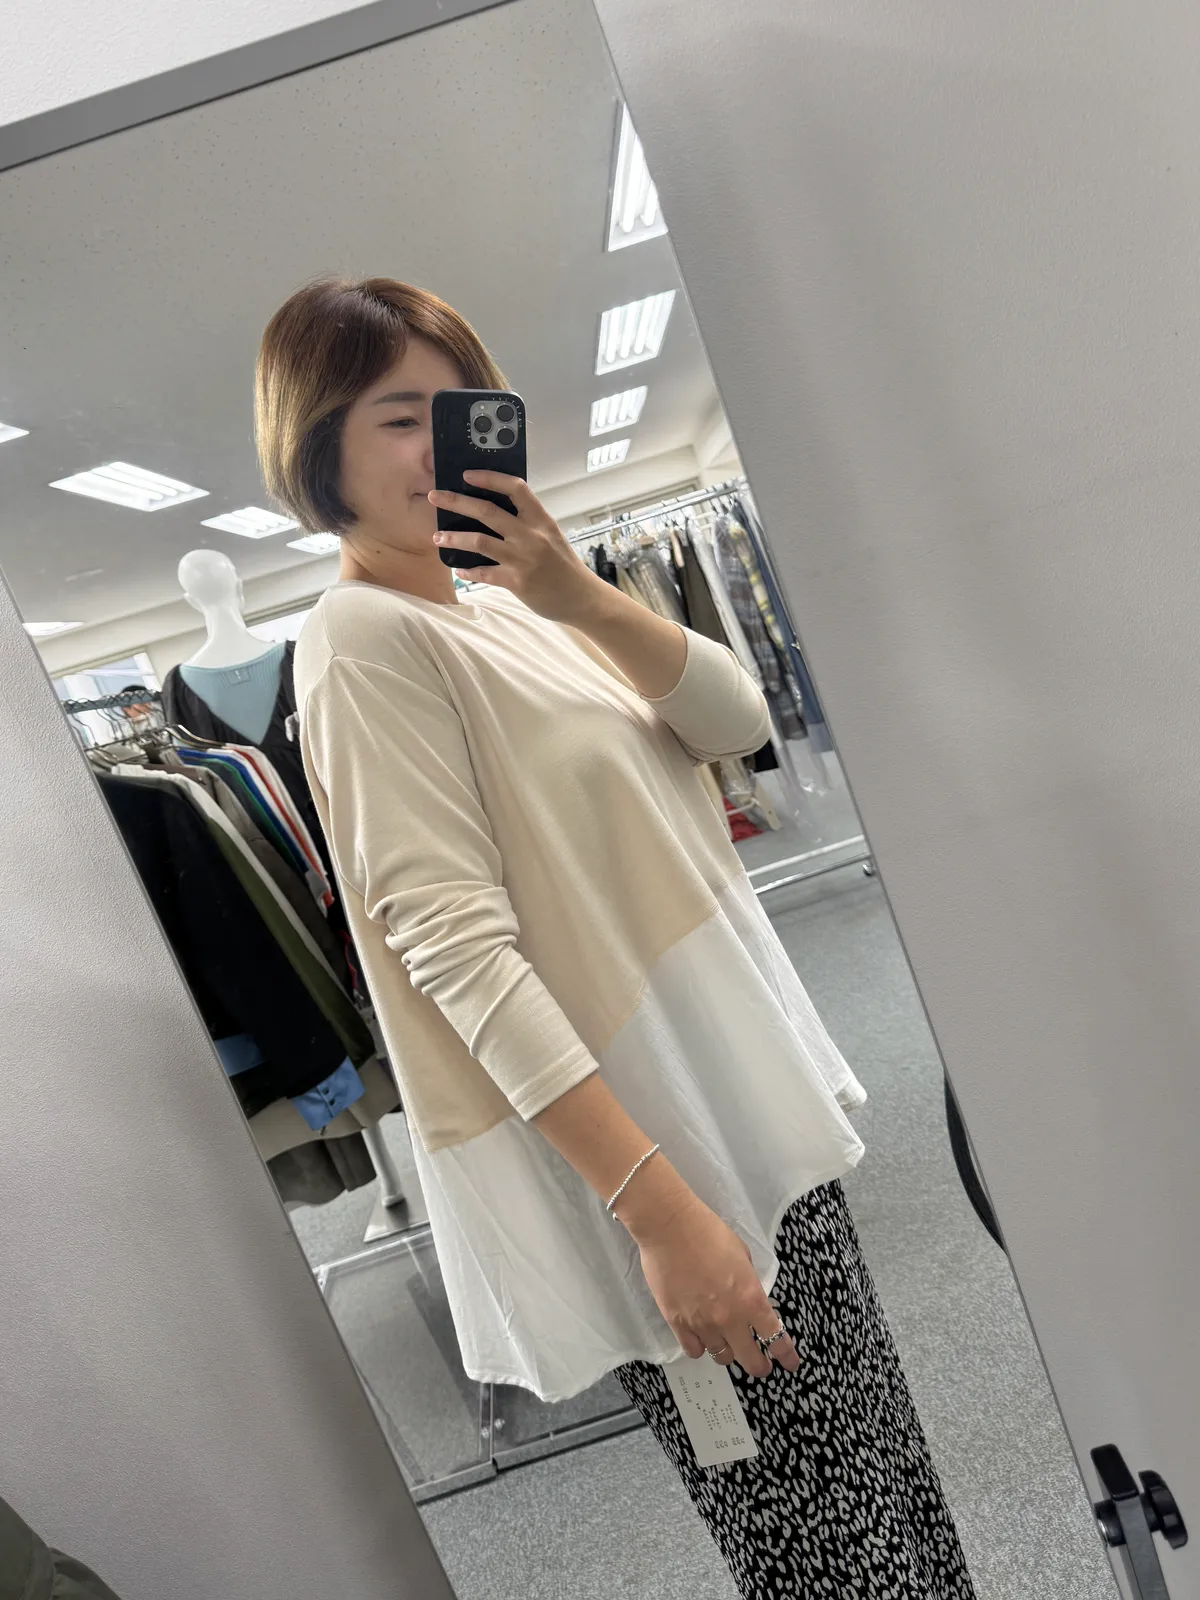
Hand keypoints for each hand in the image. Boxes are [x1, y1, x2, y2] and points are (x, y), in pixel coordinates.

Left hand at [428, 472, 607, 625]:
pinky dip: (468, 571)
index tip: (467, 474)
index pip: (515, 488)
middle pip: (487, 511)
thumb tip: (492, 513)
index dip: (489, 478)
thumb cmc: (564, 566)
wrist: (582, 598)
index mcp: (541, 520)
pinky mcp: (517, 582)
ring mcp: (523, 558)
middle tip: (435, 497)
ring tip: (437, 537)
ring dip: (453, 538)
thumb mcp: (551, 536)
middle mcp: (531, 535)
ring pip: (479, 541)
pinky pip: (484, 573)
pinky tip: (458, 569)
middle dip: (456, 501)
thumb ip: (527, 524)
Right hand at [628, 1191, 800, 1378]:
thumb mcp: (742, 1255)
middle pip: (750, 1360)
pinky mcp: (677, 1323)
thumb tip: (746, 1297)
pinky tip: (700, 1337)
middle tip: (760, 1364)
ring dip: (727, 1350)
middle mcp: (730, 1318)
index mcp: (751, 1299)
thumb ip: (748, 1283)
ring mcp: (702, 1324)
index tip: (790, 1363)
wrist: (670, 1227)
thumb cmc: (709, 1232)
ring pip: (721, 1357)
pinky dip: (700, 1347)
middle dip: (759, 1366)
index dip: (786, 1355)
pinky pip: (693, 1350)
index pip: (776, 1337)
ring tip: (724, 1340)